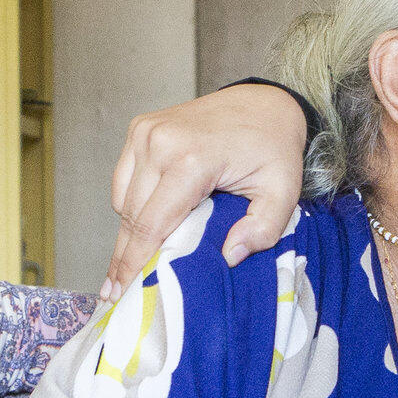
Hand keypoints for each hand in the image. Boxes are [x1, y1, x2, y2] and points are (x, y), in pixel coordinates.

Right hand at [103, 84, 309, 299]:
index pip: (152, 224)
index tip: (118, 294)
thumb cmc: (273, 149)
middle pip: (132, 216)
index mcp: (191, 159)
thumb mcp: (283, 192)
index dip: (134, 263)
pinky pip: (123, 180)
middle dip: (124, 257)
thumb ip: (263, 229)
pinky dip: (131, 203)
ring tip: (133, 262)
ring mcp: (146, 132)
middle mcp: (160, 142)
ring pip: (123, 199)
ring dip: (129, 231)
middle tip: (114, 292)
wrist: (264, 103)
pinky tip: (146, 222)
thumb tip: (228, 257)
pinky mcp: (140, 128)